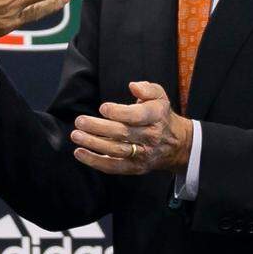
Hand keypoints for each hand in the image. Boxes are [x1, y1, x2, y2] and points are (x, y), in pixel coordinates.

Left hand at [71, 81, 192, 175]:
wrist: (176, 144)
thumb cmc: (159, 115)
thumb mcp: (159, 96)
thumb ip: (147, 88)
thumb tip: (133, 86)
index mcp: (156, 116)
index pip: (138, 116)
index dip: (119, 112)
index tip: (102, 108)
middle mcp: (151, 136)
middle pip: (123, 133)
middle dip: (99, 127)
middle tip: (80, 121)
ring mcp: (143, 154)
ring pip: (116, 150)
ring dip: (93, 144)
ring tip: (76, 135)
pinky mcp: (135, 167)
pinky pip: (114, 166)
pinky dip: (95, 161)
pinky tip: (80, 153)